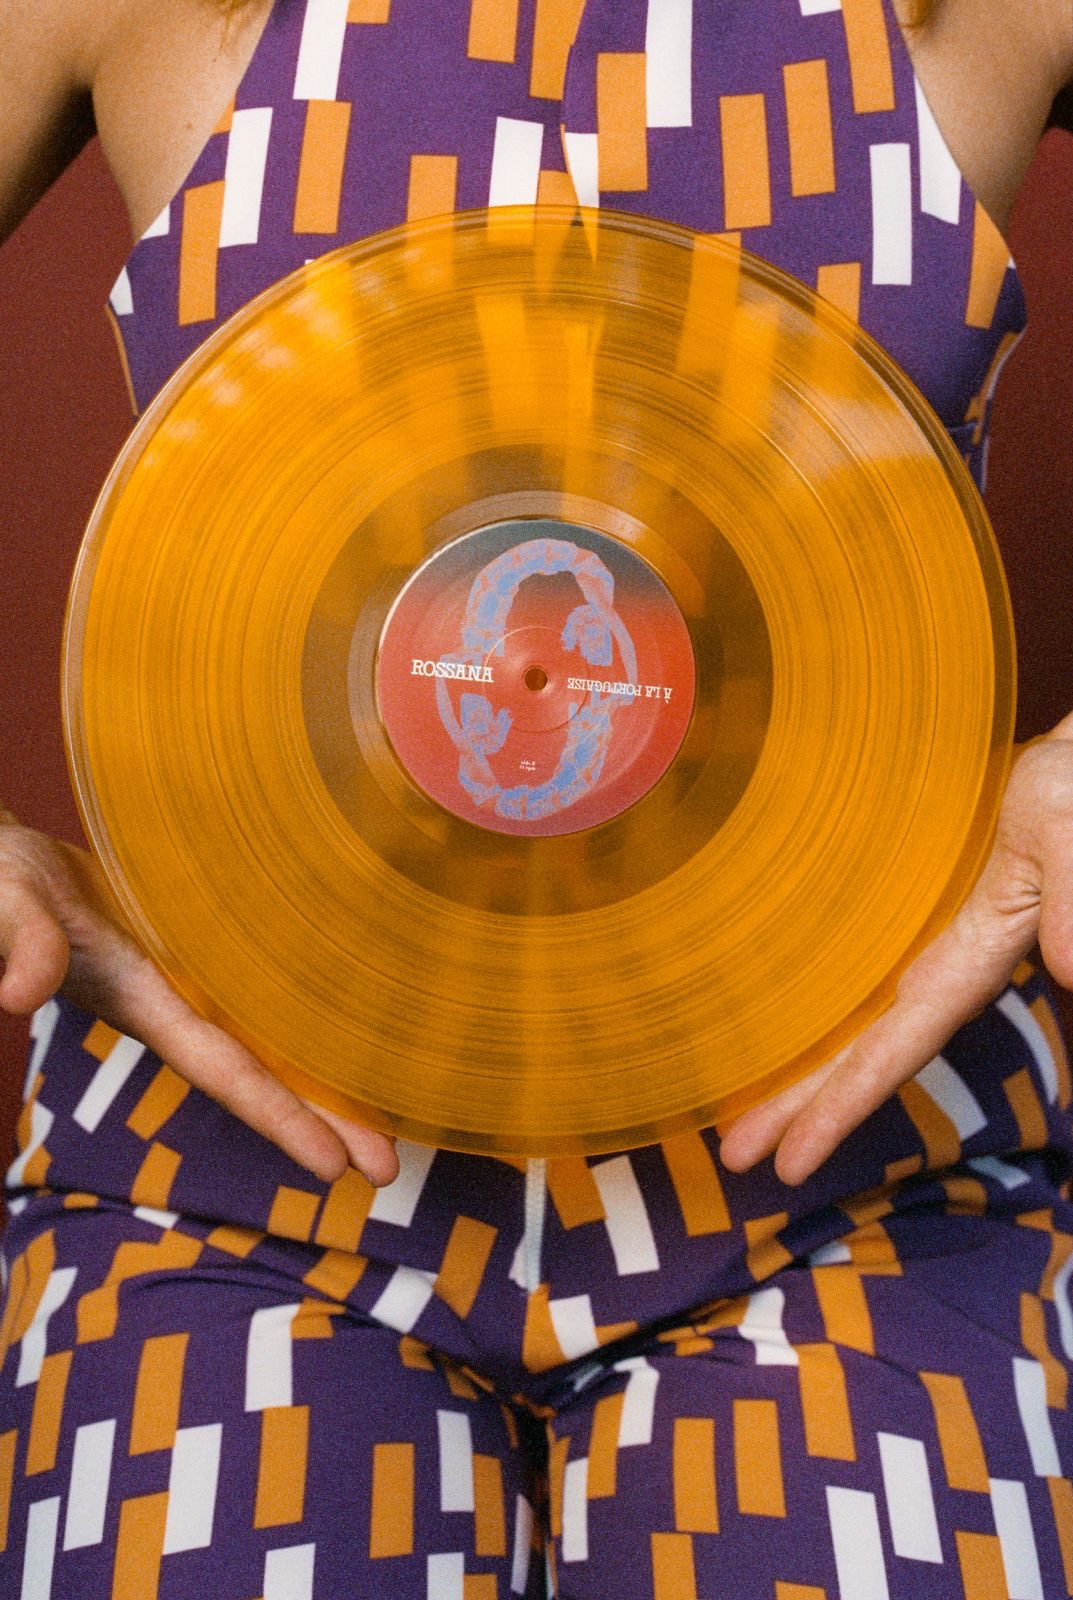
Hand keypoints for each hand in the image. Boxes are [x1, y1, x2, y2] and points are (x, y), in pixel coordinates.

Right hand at [0, 812, 398, 1186]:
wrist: (6, 870)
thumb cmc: (2, 884)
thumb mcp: (6, 900)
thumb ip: (21, 939)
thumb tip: (18, 994)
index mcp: (141, 1001)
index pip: (222, 1068)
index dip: (279, 1115)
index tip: (332, 1166)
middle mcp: (173, 1006)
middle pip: (261, 1073)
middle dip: (322, 1122)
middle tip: (388, 1170)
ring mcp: (187, 985)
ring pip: (270, 1041)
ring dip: (325, 1082)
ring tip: (385, 1126)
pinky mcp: (197, 955)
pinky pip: (262, 1000)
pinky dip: (305, 1025)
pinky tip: (346, 1036)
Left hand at [719, 711, 1072, 1184]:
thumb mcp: (1068, 823)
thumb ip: (1071, 894)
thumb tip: (1069, 969)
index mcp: (970, 959)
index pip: (895, 1049)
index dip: (840, 1107)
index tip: (788, 1161)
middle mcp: (945, 967)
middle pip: (862, 1054)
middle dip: (799, 1109)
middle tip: (735, 1158)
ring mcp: (931, 946)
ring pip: (854, 1022)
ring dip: (802, 1070)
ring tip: (743, 1115)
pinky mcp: (921, 917)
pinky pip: (859, 980)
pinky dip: (818, 1015)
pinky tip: (788, 1026)